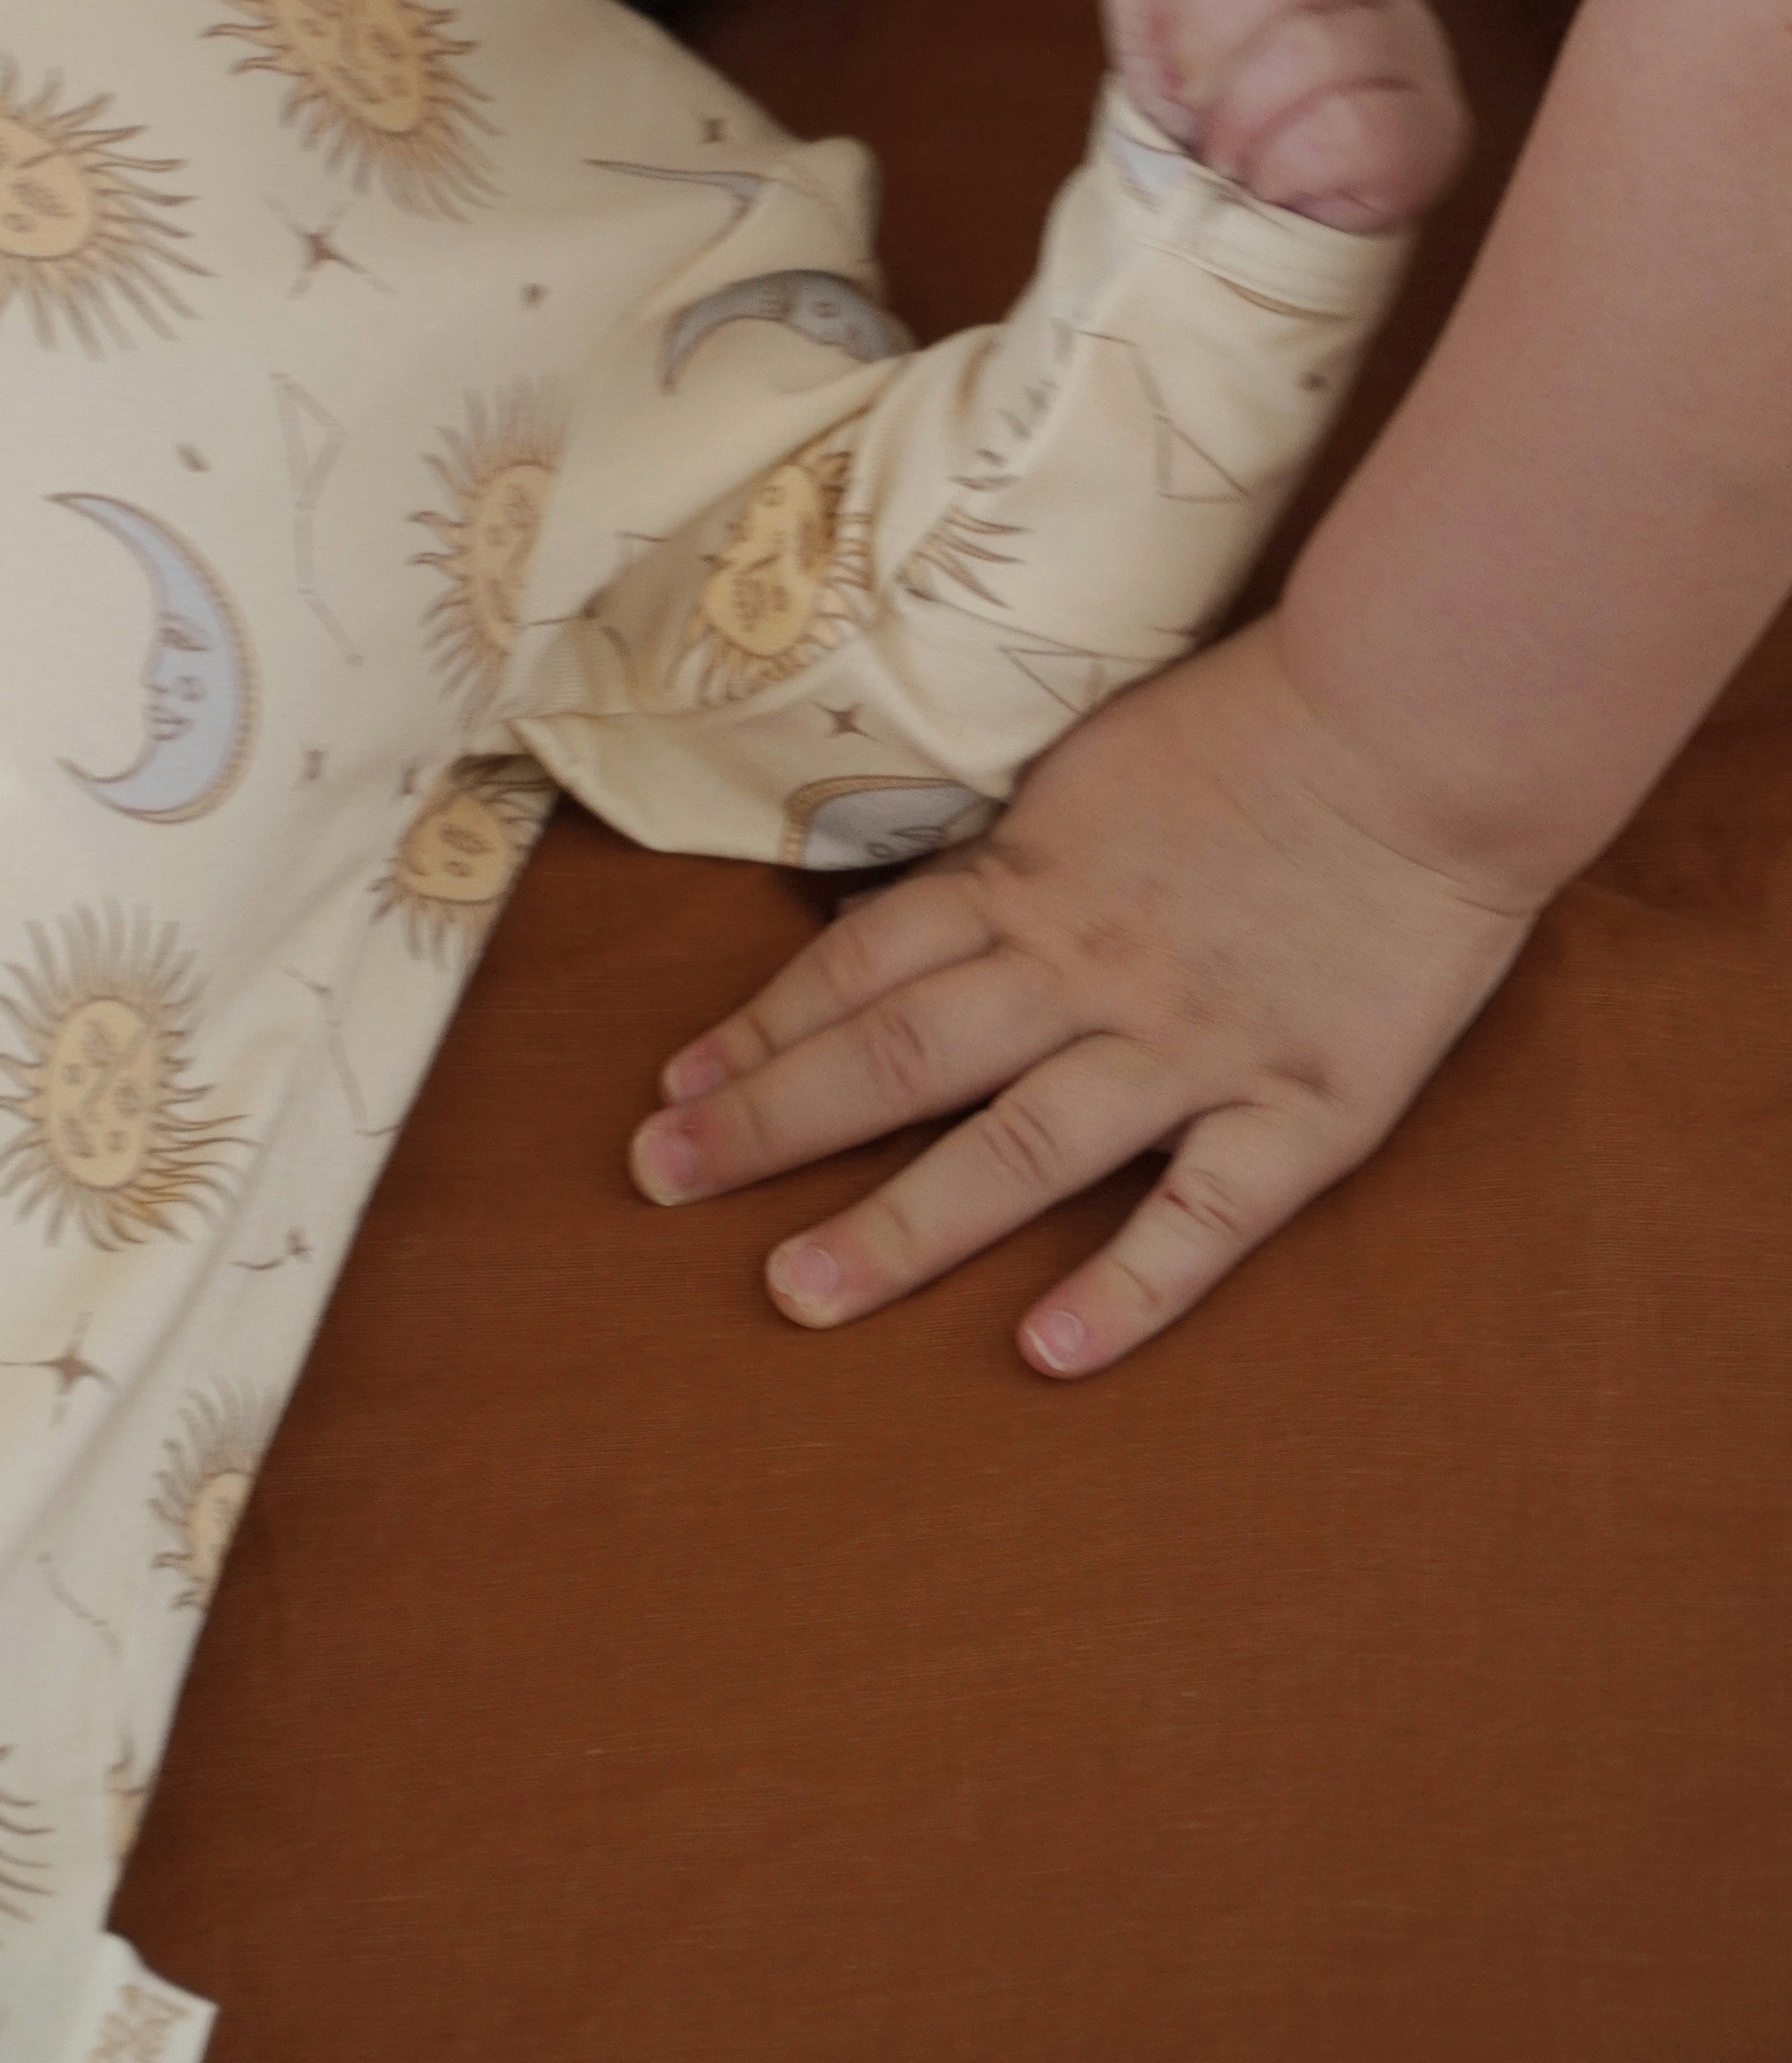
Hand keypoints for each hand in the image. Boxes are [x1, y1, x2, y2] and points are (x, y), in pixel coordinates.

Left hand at [629, 614, 1538, 1371]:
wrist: (1420, 725)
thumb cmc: (1253, 731)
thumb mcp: (1091, 769)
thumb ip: (1008, 856)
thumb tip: (904, 912)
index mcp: (1032, 881)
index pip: (859, 963)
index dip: (758, 1026)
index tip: (669, 1085)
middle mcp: (1087, 970)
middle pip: (899, 1057)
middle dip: (769, 1124)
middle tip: (659, 1183)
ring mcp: (1192, 1047)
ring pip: (1018, 1149)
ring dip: (900, 1226)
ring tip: (796, 1297)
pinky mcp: (1303, 1108)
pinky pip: (1203, 1215)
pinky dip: (1128, 1288)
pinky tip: (1047, 1352)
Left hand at [1092, 0, 1464, 231]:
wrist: (1245, 211)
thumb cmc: (1204, 100)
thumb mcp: (1147, 20)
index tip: (1164, 50)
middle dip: (1212, 43)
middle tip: (1192, 102)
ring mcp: (1415, 45)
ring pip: (1323, 45)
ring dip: (1242, 116)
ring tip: (1228, 153)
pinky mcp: (1435, 126)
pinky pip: (1356, 128)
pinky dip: (1288, 165)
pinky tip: (1276, 180)